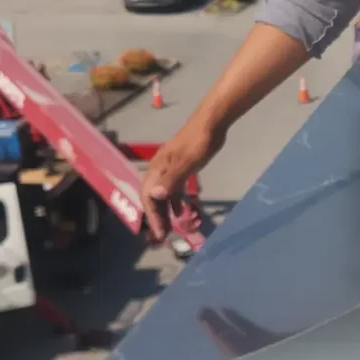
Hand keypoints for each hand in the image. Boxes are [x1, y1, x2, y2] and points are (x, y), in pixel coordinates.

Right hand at [141, 119, 223, 239]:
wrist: (210, 123)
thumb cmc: (199, 142)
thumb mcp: (187, 161)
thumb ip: (172, 179)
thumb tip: (156, 196)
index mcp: (157, 169)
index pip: (148, 196)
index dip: (153, 216)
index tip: (161, 233)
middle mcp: (159, 170)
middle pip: (153, 197)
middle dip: (157, 217)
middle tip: (164, 235)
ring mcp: (170, 168)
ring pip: (162, 194)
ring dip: (165, 211)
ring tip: (171, 227)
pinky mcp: (180, 167)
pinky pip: (172, 188)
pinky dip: (174, 201)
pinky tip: (180, 210)